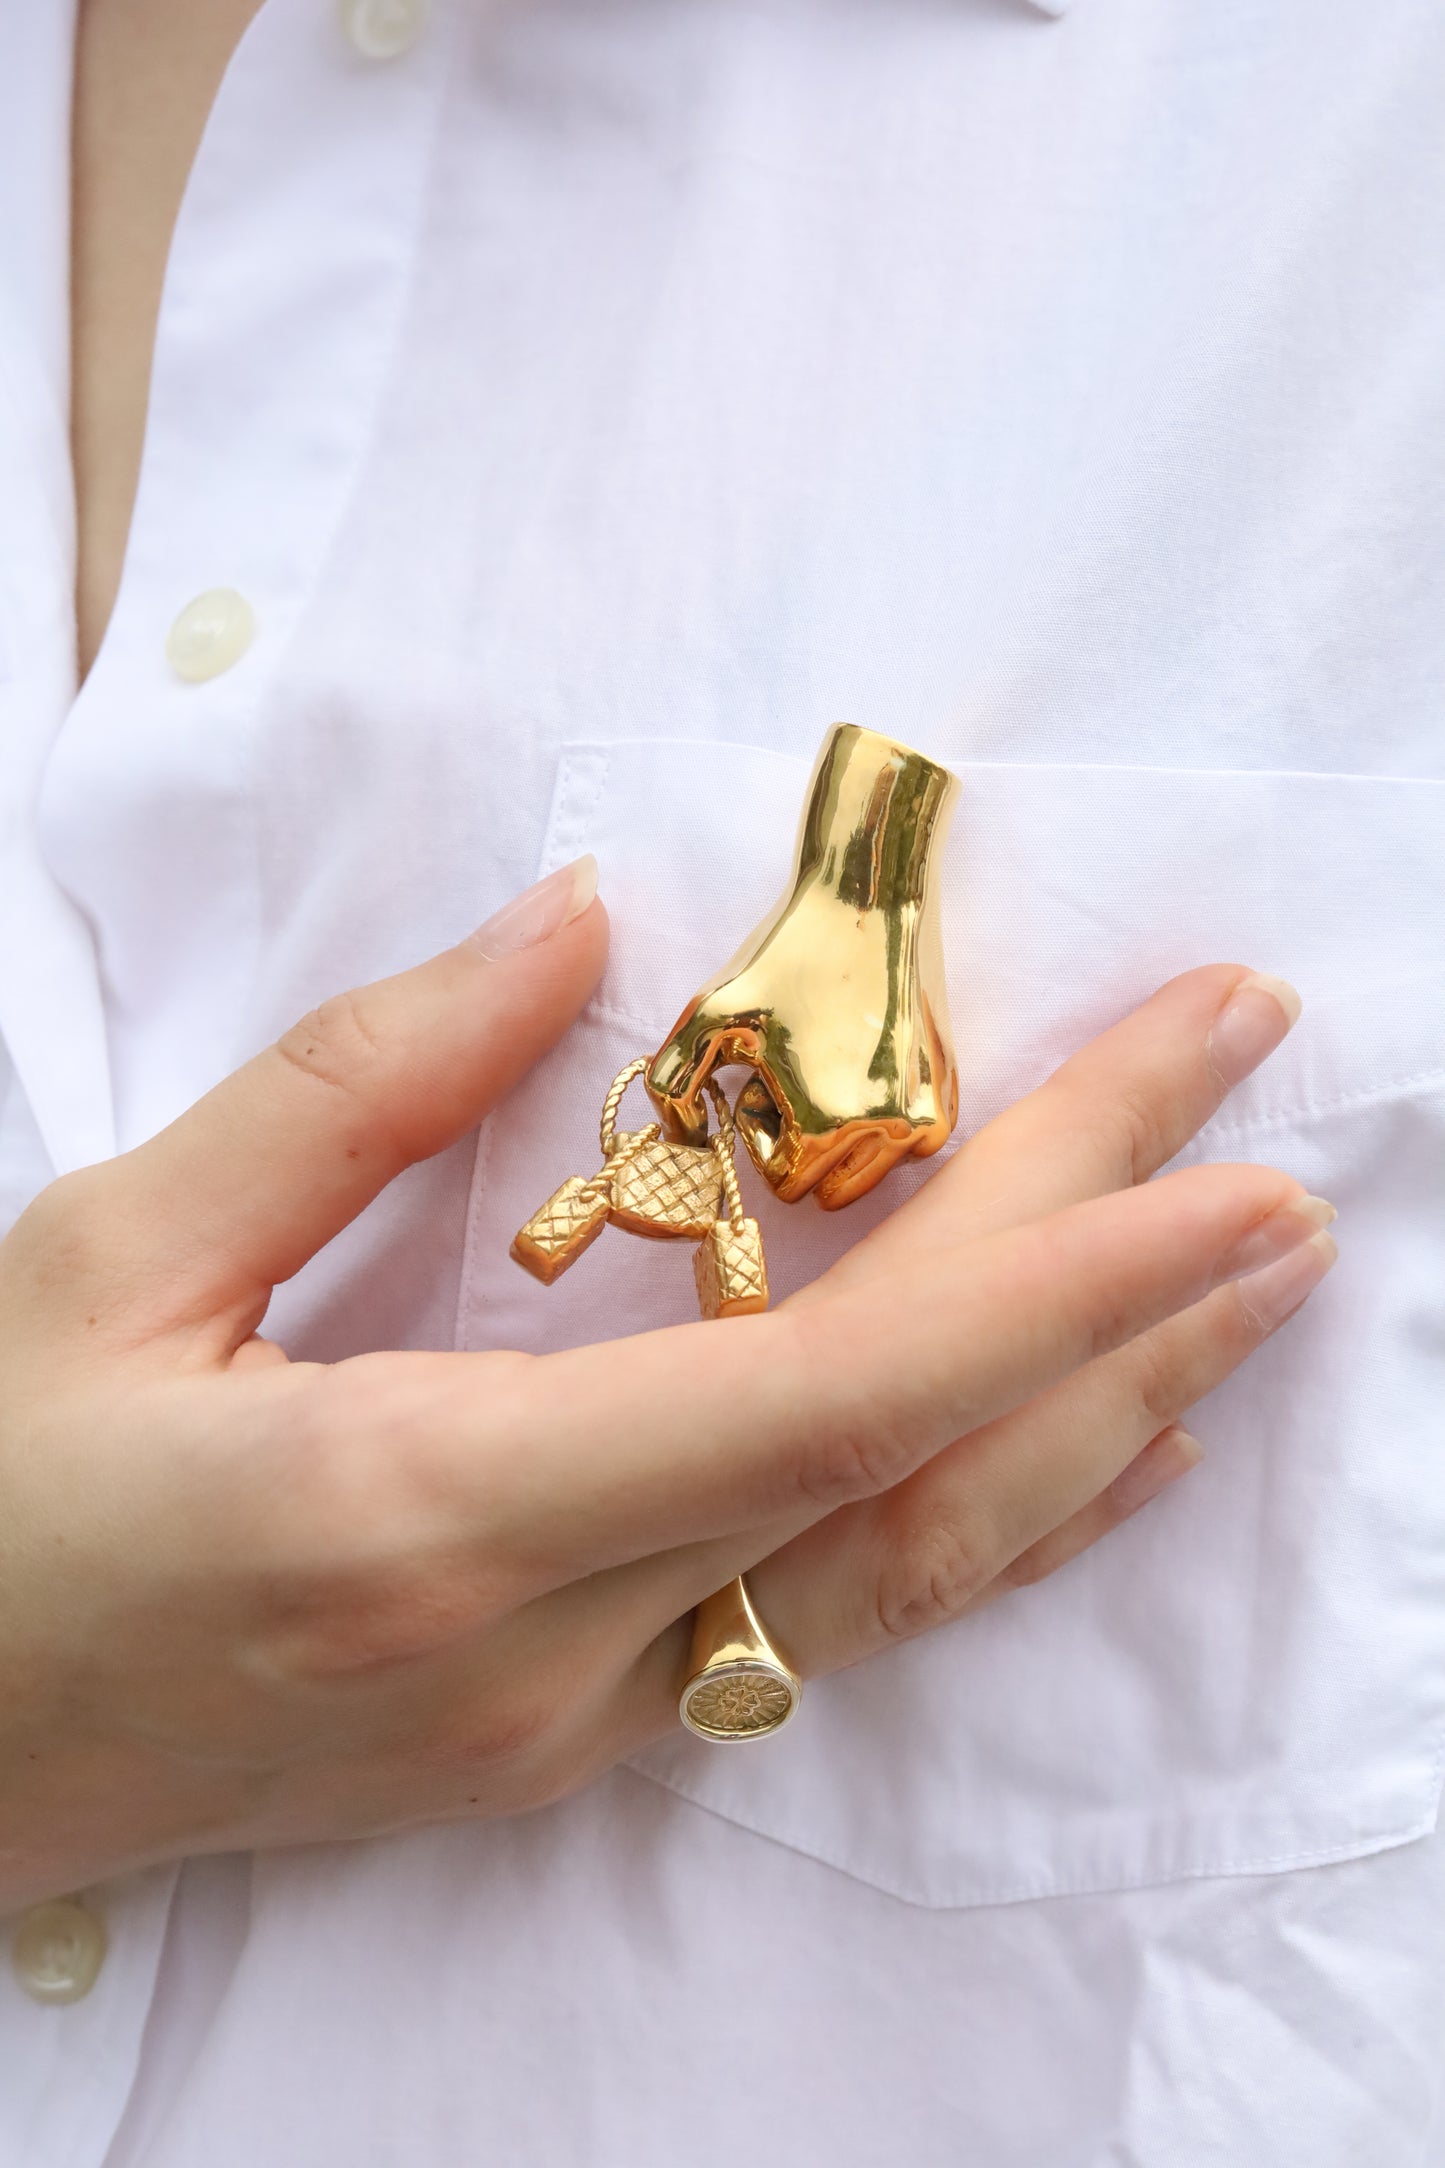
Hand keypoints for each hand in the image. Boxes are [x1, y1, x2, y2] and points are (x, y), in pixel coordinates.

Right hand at [0, 852, 1328, 1907]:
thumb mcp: (114, 1260)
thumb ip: (359, 1085)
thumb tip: (567, 929)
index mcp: (428, 1515)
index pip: (827, 1398)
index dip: (1049, 1278)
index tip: (1218, 1165)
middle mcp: (547, 1653)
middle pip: (907, 1464)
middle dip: (1113, 1297)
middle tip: (1268, 1152)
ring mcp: (574, 1722)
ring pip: (902, 1574)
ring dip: (1094, 1418)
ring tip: (1244, 1285)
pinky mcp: (569, 1735)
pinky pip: (827, 1623)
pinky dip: (984, 1517)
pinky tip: (1098, 1447)